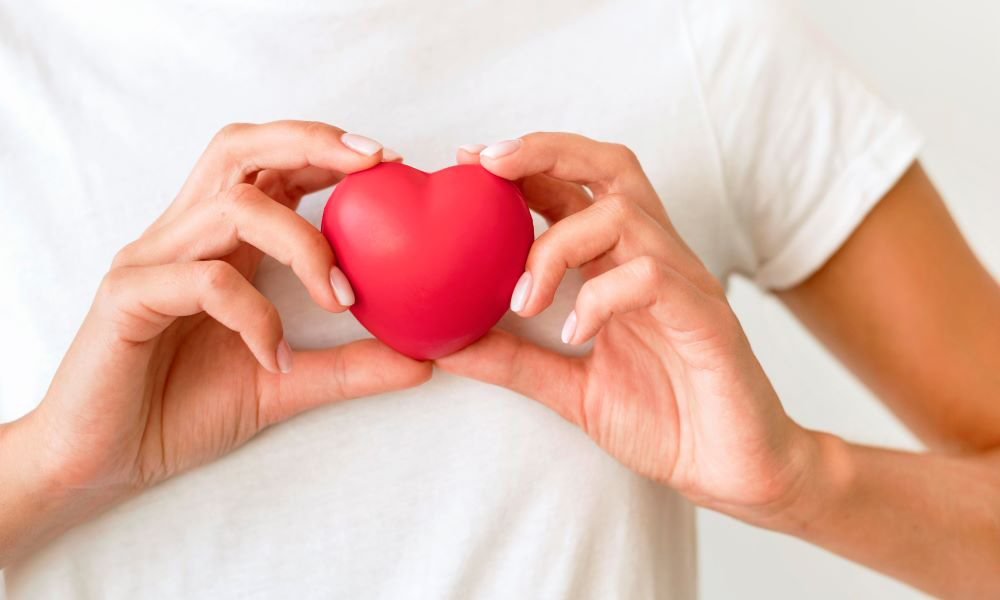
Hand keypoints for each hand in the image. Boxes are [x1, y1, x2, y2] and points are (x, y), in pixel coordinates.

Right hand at [17, 121, 427, 530]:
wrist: (105, 462)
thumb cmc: (184, 409)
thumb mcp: (285, 383)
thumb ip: (349, 368)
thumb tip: (424, 360)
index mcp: (217, 241)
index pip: (269, 165)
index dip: (325, 149)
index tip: (389, 162)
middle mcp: (182, 236)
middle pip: (239, 150)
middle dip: (310, 143)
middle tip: (374, 164)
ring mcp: (151, 261)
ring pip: (232, 208)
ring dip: (302, 243)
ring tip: (341, 296)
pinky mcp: (127, 298)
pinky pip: (204, 281)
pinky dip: (255, 314)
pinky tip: (275, 356)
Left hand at [441, 134, 817, 522]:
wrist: (733, 469)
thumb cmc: (664, 420)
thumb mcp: (570, 389)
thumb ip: (514, 362)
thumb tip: (446, 345)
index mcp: (622, 266)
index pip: (576, 189)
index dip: (525, 164)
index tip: (469, 160)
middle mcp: (655, 260)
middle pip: (611, 168)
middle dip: (546, 152)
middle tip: (488, 164)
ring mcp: (684, 285)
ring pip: (624, 216)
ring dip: (557, 246)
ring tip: (524, 301)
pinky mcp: (706, 319)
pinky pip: (652, 279)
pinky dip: (601, 298)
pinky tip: (574, 335)